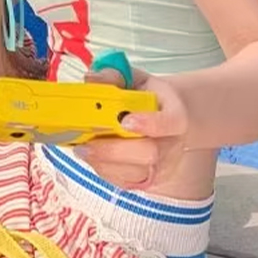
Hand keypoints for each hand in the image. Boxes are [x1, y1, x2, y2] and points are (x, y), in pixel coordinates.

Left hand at [74, 67, 188, 190]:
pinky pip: (126, 182)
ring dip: (105, 163)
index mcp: (176, 114)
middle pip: (151, 153)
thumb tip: (91, 79)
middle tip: (86, 144)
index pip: (170, 122)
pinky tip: (90, 157)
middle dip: (115, 150)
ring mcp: (163, 167)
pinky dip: (104, 171)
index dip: (149, 123)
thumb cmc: (146, 96)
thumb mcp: (133, 78)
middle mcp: (173, 145)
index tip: (124, 121)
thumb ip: (113, 75)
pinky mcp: (148, 181)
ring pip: (136, 174)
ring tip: (81, 149)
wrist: (164, 117)